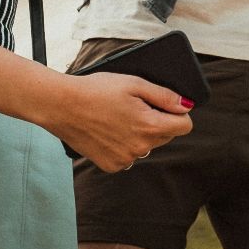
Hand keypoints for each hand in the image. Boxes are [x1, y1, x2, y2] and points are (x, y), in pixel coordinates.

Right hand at [47, 72, 195, 173]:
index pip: (184, 126)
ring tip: (119, 117)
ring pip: (147, 146)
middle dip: (158, 121)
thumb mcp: (134, 83)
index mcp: (150, 126)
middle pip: (166, 135)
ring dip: (141, 134)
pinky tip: (109, 130)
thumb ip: (164, 96)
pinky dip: (124, 145)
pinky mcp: (111, 165)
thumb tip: (186, 105)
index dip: (178, 112)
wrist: (62, 106)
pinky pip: (129, 155)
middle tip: (136, 106)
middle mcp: (140, 147)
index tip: (166, 105)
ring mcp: (125, 159)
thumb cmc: (97, 90)